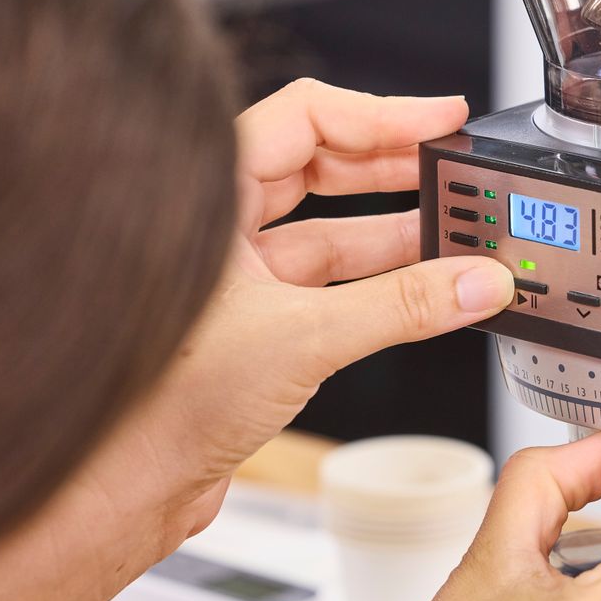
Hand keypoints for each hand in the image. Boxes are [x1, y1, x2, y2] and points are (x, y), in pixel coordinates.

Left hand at [69, 79, 513, 574]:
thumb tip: (474, 283)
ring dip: (394, 231)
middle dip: (395, 169)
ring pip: (327, 230)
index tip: (439, 118)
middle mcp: (218, 229)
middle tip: (454, 169)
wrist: (126, 487)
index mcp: (208, 197)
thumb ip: (403, 306)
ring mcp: (236, 277)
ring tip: (455, 232)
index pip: (306, 118)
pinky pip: (329, 283)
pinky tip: (424, 287)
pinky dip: (379, 282)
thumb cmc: (164, 406)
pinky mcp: (254, 324)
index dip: (380, 113)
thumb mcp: (305, 339)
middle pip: (320, 167)